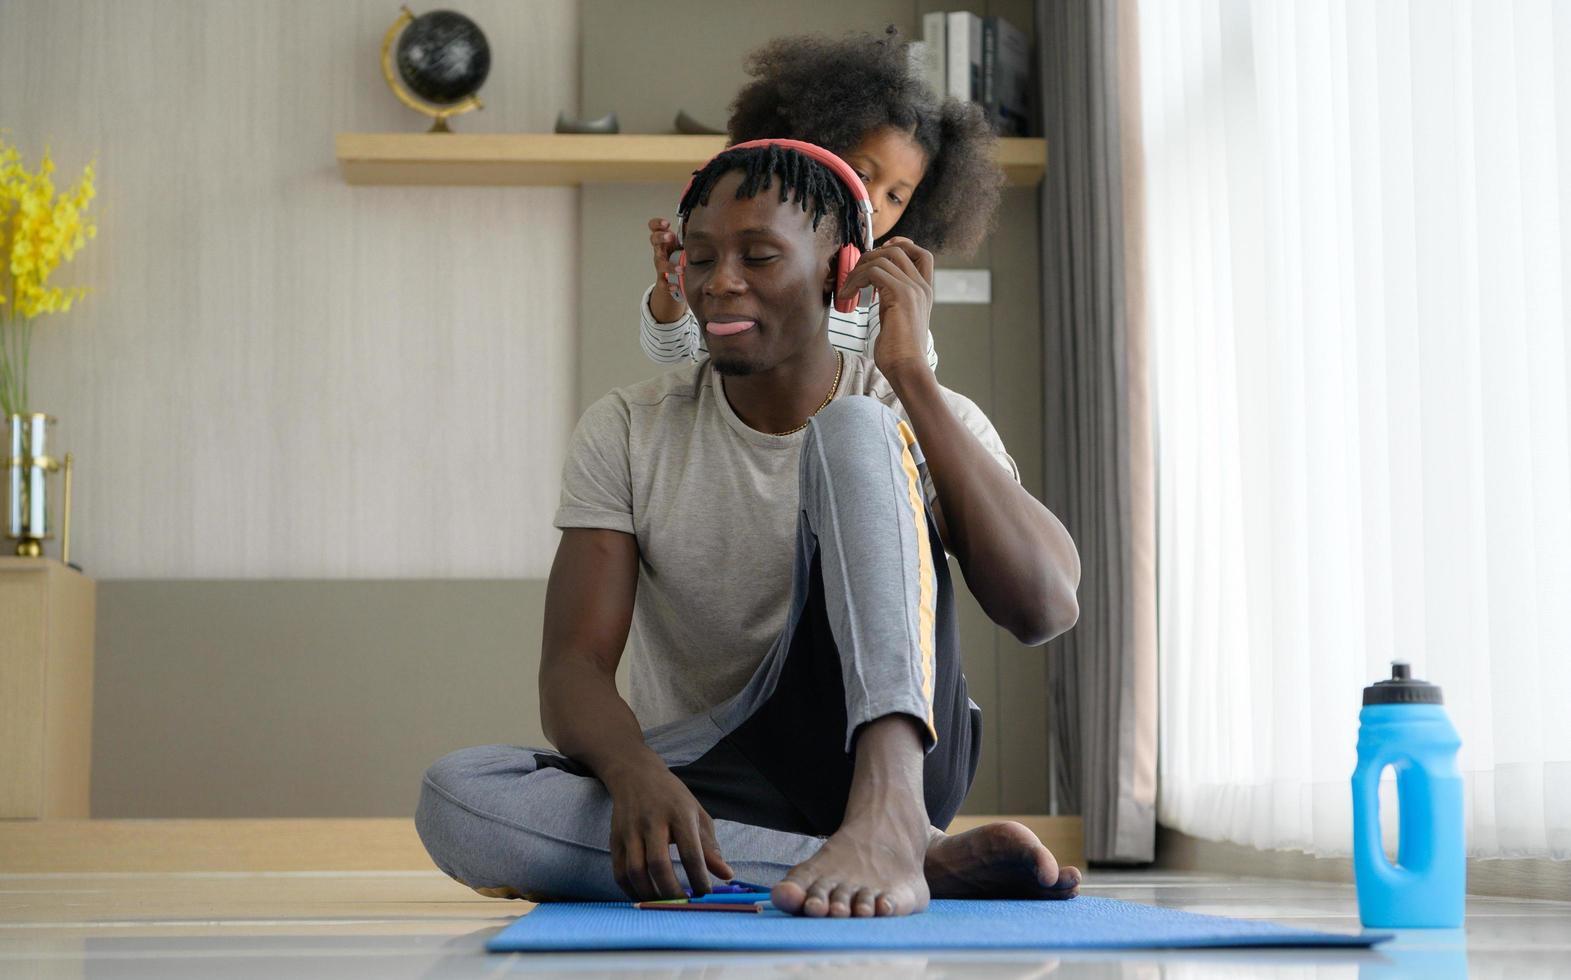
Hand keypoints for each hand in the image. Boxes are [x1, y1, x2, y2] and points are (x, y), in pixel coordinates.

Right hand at [603, 762, 733, 900]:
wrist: (635, 774)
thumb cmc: (672, 798)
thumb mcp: (696, 814)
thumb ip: (710, 847)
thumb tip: (727, 876)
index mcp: (678, 814)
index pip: (691, 852)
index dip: (699, 878)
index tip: (706, 896)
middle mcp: (652, 822)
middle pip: (658, 864)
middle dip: (672, 891)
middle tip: (683, 906)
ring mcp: (630, 831)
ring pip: (635, 871)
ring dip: (650, 895)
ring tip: (664, 906)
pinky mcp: (614, 840)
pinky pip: (619, 872)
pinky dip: (631, 891)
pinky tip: (645, 898)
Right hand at [648, 217, 684, 298]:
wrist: (673, 279)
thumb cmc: (679, 256)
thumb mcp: (682, 244)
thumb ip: (689, 235)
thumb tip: (707, 222)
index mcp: (664, 240)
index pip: (654, 227)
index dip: (657, 223)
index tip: (667, 223)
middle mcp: (660, 251)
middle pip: (654, 240)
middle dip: (661, 237)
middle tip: (670, 237)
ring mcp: (660, 265)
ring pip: (660, 263)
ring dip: (669, 265)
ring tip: (680, 269)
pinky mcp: (663, 280)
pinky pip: (663, 283)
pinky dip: (669, 285)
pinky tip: (675, 287)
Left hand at [837, 237, 933, 379]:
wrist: (907, 368)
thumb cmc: (899, 352)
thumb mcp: (897, 319)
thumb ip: (891, 300)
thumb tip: (874, 288)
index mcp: (925, 292)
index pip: (921, 254)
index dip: (901, 245)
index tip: (880, 251)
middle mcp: (922, 287)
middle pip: (900, 250)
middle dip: (872, 255)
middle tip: (854, 272)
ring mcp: (913, 289)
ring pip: (884, 258)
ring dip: (859, 269)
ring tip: (847, 288)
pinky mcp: (901, 295)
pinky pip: (874, 272)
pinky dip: (856, 280)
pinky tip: (847, 296)